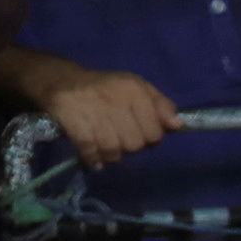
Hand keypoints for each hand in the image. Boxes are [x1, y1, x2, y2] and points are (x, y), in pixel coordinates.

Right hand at [32, 62, 178, 165]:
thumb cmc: (107, 89)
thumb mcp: (136, 89)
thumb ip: (160, 106)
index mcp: (134, 89)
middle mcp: (114, 98)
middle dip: (130, 147)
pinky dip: (93, 159)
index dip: (150, 138)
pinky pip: (90, 150)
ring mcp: (92, 110)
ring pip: (113, 151)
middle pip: (134, 144)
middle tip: (121, 140)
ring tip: (106, 148)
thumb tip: (177, 125)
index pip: (155, 131)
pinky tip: (94, 159)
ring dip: (111, 156)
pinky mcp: (72, 120)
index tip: (142, 134)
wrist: (62, 81)